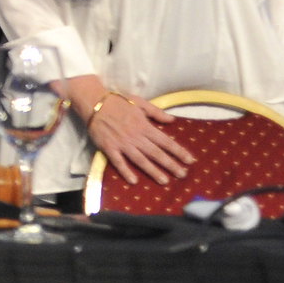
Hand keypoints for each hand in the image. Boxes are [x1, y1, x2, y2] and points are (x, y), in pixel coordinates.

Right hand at [69, 75, 191, 186]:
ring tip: (165, 181)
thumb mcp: (139, 102)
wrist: (94, 102)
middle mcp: (135, 136)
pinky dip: (125, 171)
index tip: (190, 160)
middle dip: (171, 164)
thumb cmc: (117, 101)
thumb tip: (172, 120)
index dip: (178, 151)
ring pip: (140, 160)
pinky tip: (133, 180)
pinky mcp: (109, 147)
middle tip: (182, 175)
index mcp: (144, 125)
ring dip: (153, 171)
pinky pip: (118, 161)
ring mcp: (122, 143)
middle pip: (156, 153)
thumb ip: (156, 112)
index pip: (165, 141)